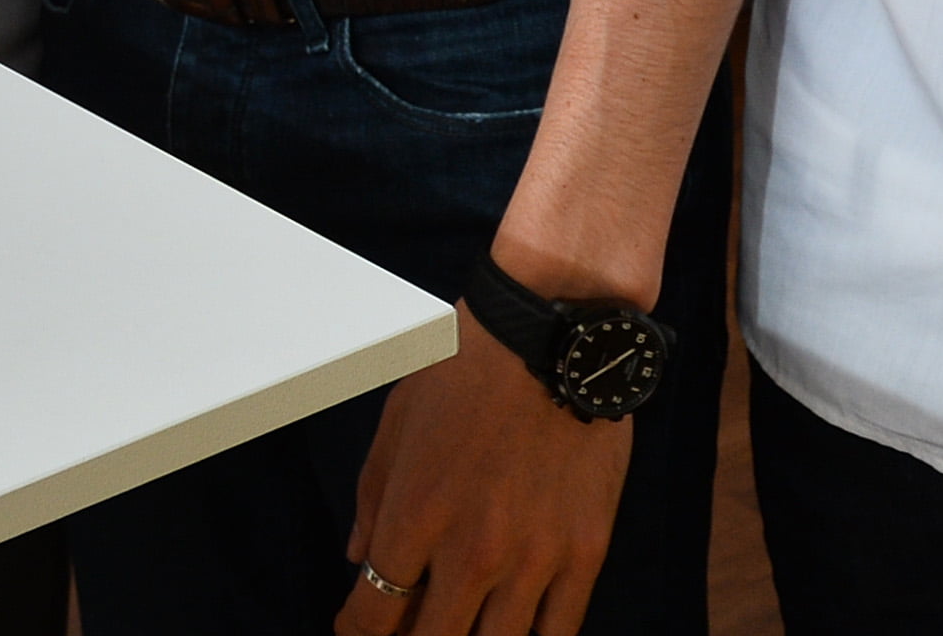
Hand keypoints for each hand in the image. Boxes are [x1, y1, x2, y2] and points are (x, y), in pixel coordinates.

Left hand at [341, 326, 629, 635]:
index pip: (373, 613)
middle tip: (409, 630)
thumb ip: (373, 499)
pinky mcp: (584, 554)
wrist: (554, 338)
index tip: (358, 631)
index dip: (358, 634)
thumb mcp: (397, 423)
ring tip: (463, 626)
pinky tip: (515, 630)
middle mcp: (472, 550)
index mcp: (416, 515)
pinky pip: (558, 633)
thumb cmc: (467, 369)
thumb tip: (360, 558)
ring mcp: (533, 558)